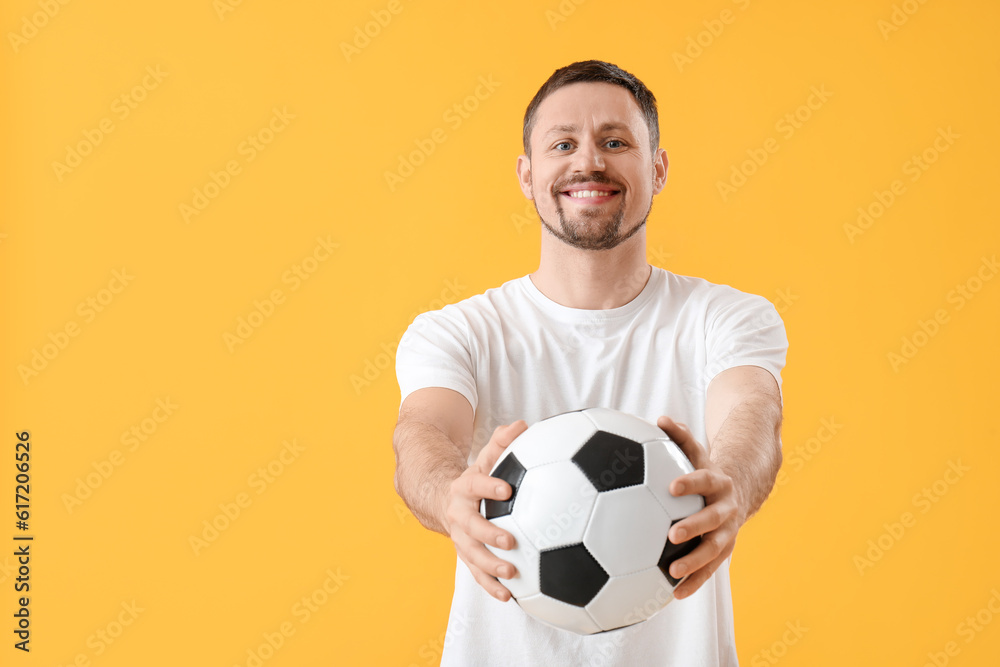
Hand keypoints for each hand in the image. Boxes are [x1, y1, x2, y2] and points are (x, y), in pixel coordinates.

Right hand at [441, 420, 527, 601]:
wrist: (442, 500)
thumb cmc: (475, 479)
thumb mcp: (485, 458)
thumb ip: (502, 442)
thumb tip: (523, 425)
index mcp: (464, 488)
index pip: (475, 485)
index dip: (489, 487)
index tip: (506, 490)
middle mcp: (459, 515)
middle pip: (470, 527)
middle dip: (488, 534)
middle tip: (510, 540)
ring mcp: (461, 538)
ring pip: (471, 555)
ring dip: (489, 567)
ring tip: (511, 574)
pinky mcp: (467, 555)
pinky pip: (477, 574)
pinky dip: (491, 586)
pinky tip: (510, 598)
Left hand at [656, 416, 743, 599]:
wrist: (739, 492)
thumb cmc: (705, 471)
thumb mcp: (695, 453)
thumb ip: (679, 437)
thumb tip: (660, 419)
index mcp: (718, 482)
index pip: (704, 480)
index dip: (690, 483)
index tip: (671, 486)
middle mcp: (726, 508)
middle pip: (712, 519)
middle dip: (695, 527)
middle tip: (672, 534)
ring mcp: (727, 532)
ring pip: (714, 550)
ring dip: (695, 562)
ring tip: (673, 573)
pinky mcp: (723, 550)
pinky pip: (709, 569)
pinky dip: (695, 582)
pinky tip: (674, 594)